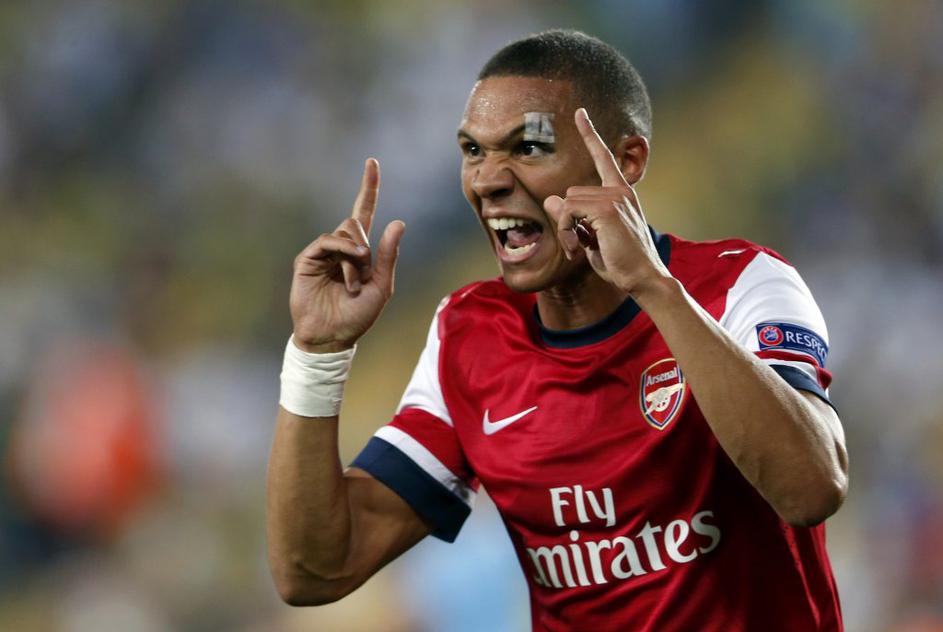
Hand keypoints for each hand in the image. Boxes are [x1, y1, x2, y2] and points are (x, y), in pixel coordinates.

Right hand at [289, 158, 405, 351]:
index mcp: (359, 251)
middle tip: (361, 279)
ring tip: (351, 286)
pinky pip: (327, 241)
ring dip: (354, 260)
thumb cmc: (358, 315)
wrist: (332, 336)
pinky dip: (341, 254)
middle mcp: (340, 247)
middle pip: (355, 222)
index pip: (364, 211)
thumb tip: (398, 221)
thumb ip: (389, 255)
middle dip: (364, 249)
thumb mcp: (382, 285)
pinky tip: (345, 276)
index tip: (372, 162)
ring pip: (344, 232)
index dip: (369, 188)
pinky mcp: (307, 259)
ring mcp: (322, 252)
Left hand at [543, 108, 668, 296]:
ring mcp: (615, 197)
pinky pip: (569, 211)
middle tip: (575, 246)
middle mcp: (620, 190)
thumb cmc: (621, 263)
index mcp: (620, 194)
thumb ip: (572, 218)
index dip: (590, 134)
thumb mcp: (590, 238)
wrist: (643, 278)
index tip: (580, 113)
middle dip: (566, 220)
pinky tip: (577, 250)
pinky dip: (565, 231)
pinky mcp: (607, 208)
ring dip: (565, 228)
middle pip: (571, 192)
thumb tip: (549, 199)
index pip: (603, 158)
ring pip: (567, 202)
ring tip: (578, 249)